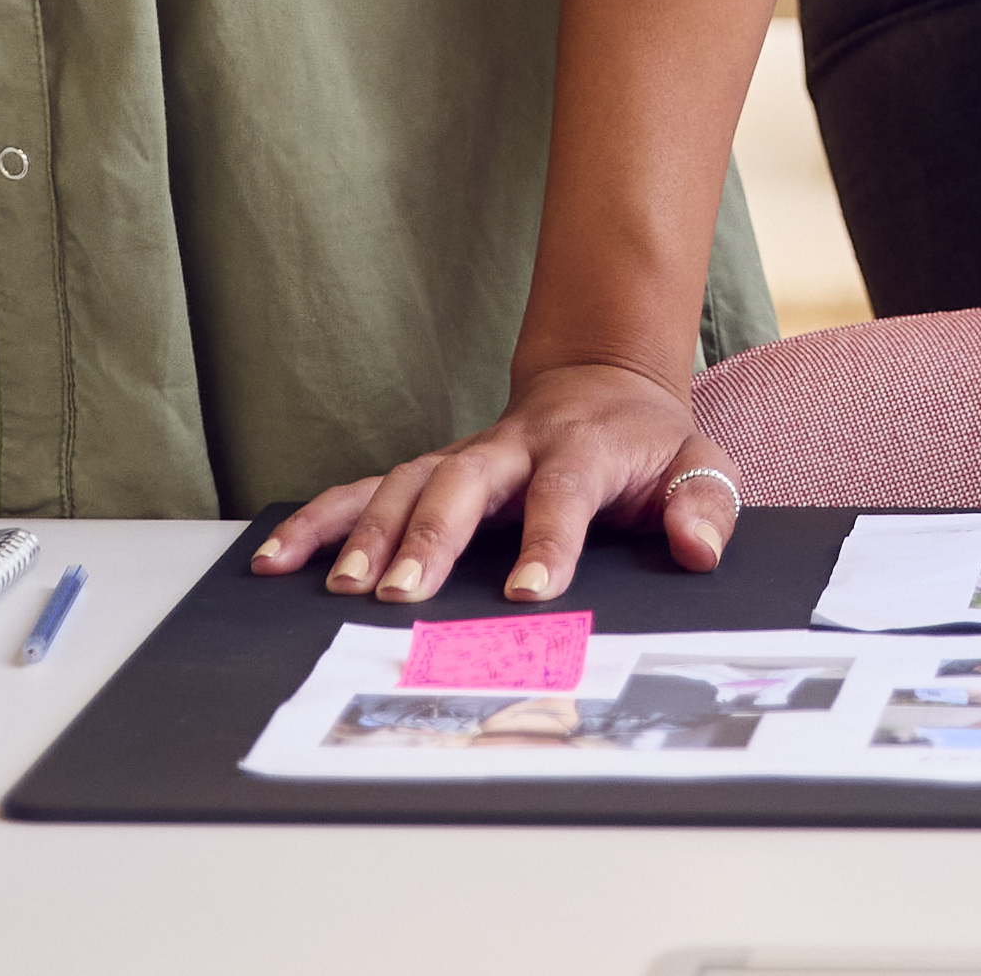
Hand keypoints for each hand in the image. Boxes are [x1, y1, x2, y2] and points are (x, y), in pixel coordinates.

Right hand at [254, 359, 739, 605]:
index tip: (527, 594)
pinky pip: (364, 490)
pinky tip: (276, 558)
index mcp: (581, 450)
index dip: (547, 540)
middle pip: (465, 482)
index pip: (563, 493)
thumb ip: (705, 504)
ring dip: (367, 532)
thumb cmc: (648, 446)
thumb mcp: (699, 464)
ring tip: (342, 588)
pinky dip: (318, 520)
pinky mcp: (428, 470)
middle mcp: (512, 447)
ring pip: (405, 482)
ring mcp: (463, 456)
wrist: (603, 385)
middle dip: (431, 536)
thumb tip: (698, 548)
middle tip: (402, 594)